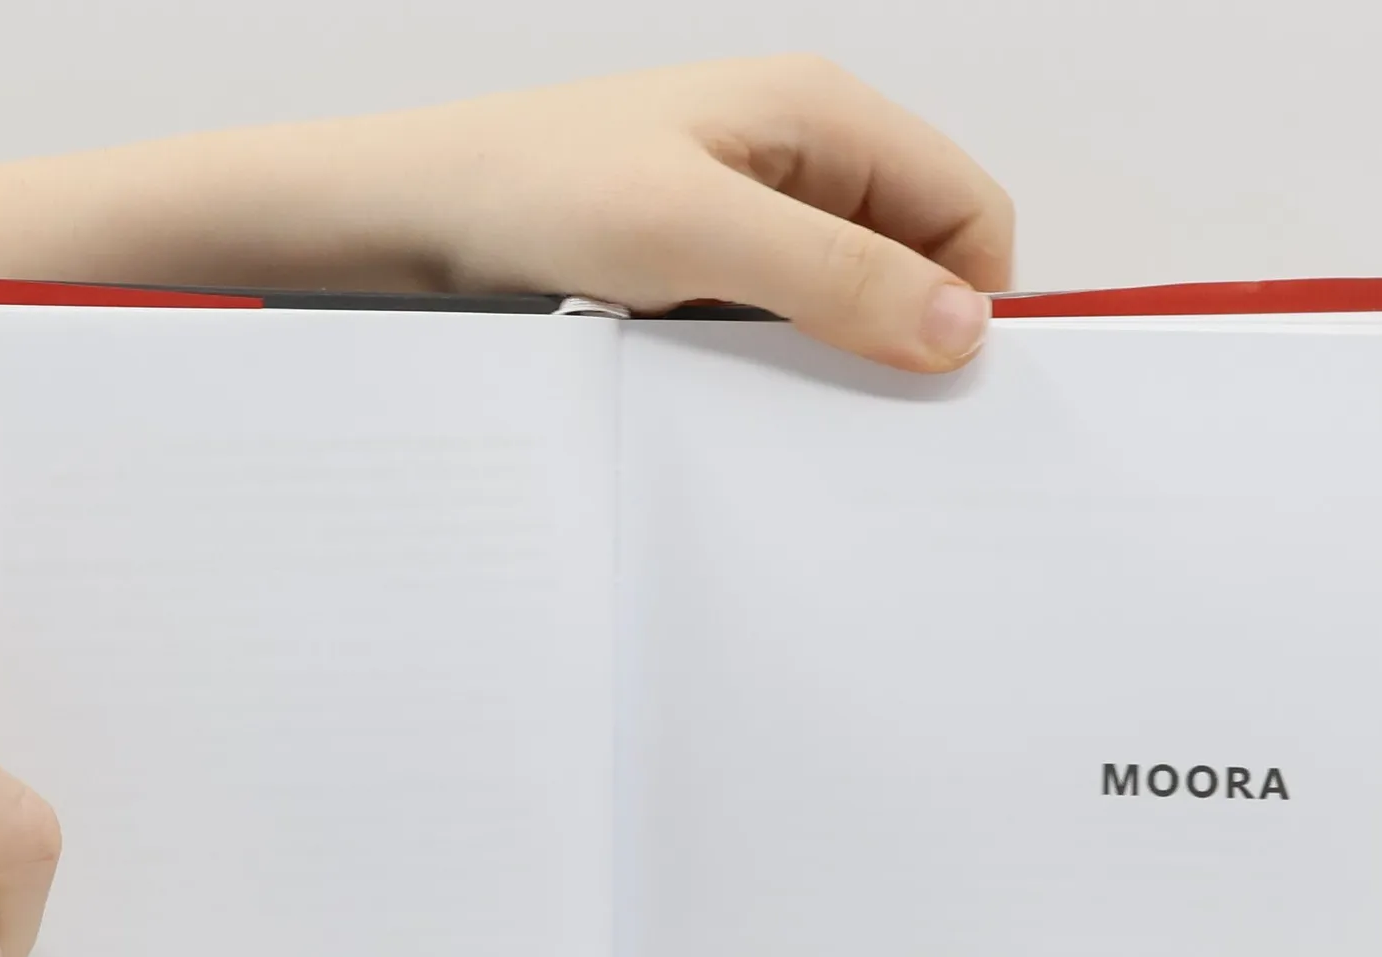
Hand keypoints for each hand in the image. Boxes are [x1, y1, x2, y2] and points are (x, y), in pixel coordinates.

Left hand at [383, 58, 1014, 370]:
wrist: (409, 221)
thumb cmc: (532, 193)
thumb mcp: (699, 234)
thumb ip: (838, 276)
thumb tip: (959, 329)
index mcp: (820, 116)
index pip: (968, 213)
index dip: (971, 301)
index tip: (938, 388)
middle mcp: (797, 159)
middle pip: (916, 263)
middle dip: (904, 339)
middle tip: (864, 415)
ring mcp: (750, 215)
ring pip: (848, 302)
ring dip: (832, 358)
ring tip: (780, 397)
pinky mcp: (705, 266)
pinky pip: (780, 323)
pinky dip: (776, 364)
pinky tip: (736, 392)